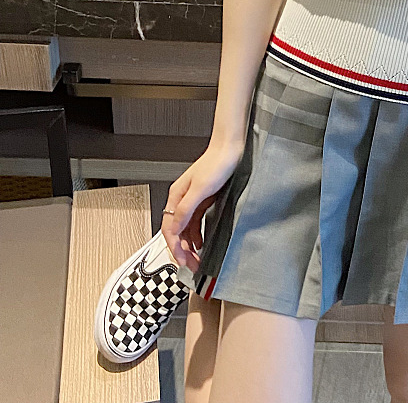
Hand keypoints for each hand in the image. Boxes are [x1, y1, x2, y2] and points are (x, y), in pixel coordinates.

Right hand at [161, 141, 244, 272]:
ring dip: (189, 246)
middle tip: (192, 267)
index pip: (170, 230)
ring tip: (197, 259)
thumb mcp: (201, 188)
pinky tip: (201, 243)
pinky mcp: (204, 199)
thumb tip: (175, 228)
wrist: (230, 148)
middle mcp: (182, 200)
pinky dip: (197, 235)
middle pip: (177, 232)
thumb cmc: (217, 163)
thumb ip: (186, 209)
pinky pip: (196, 223)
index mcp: (177, 197)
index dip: (175, 249)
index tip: (183, 263)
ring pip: (186, 229)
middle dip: (182, 251)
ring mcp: (192, 200)